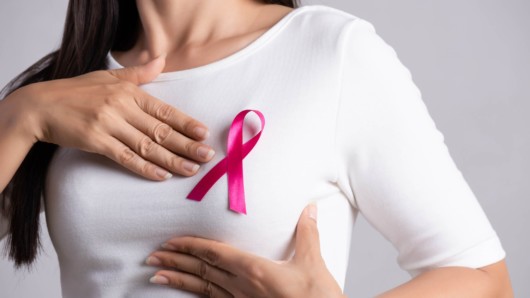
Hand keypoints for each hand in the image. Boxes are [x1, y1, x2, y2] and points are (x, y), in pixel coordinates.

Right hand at [17, 54, 213, 178]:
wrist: (40, 106)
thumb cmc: (76, 92)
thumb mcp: (108, 77)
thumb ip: (138, 73)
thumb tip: (161, 60)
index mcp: (129, 92)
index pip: (164, 110)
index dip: (186, 123)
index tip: (204, 134)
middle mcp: (122, 107)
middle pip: (161, 130)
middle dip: (187, 145)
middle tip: (207, 157)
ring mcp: (109, 124)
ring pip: (148, 146)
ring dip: (172, 160)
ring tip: (191, 170)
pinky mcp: (96, 141)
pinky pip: (125, 157)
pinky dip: (145, 168)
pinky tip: (161, 176)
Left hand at [145, 204, 345, 297]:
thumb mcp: (314, 263)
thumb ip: (307, 233)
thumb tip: (308, 208)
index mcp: (256, 270)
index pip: (215, 254)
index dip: (190, 246)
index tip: (170, 241)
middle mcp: (244, 287)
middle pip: (202, 270)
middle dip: (175, 261)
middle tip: (151, 256)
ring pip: (204, 288)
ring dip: (180, 279)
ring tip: (157, 274)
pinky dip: (198, 294)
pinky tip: (189, 292)